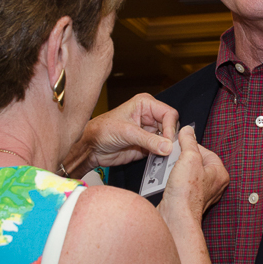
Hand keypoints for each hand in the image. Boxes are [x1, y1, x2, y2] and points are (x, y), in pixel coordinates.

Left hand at [64, 93, 178, 174]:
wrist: (91, 148)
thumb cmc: (101, 131)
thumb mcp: (126, 132)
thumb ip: (148, 140)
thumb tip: (168, 146)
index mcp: (145, 105)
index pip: (169, 114)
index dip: (171, 128)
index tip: (168, 142)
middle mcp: (149, 117)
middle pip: (171, 127)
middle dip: (170, 139)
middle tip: (168, 150)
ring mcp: (149, 132)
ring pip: (168, 140)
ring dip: (167, 148)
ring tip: (164, 156)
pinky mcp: (147, 146)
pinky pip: (161, 151)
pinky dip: (162, 156)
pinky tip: (159, 159)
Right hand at [158, 127, 228, 263]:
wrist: (176, 218)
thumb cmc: (186, 193)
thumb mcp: (189, 158)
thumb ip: (189, 142)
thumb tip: (188, 131)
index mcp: (219, 173)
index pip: (206, 151)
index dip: (191, 146)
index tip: (180, 143)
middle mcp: (213, 185)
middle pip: (196, 162)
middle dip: (182, 158)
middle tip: (173, 156)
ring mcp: (201, 194)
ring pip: (187, 173)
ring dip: (175, 169)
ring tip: (168, 168)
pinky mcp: (188, 200)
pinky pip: (181, 185)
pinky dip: (172, 180)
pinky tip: (165, 180)